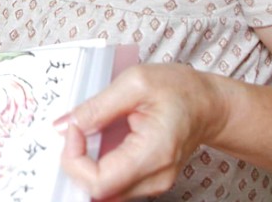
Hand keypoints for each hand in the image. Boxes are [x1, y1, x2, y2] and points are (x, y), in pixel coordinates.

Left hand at [55, 63, 225, 199]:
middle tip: (76, 128)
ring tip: (89, 132)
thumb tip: (63, 125)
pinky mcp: (148, 182)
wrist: (208, 104)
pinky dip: (97, 164)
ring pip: (102, 190)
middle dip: (75, 161)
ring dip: (85, 163)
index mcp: (153, 153)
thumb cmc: (179, 89)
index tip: (74, 128)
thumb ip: (97, 106)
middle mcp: (155, 178)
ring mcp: (153, 184)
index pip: (99, 182)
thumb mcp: (134, 82)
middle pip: (98, 190)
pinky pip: (112, 183)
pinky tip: (99, 140)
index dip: (74, 159)